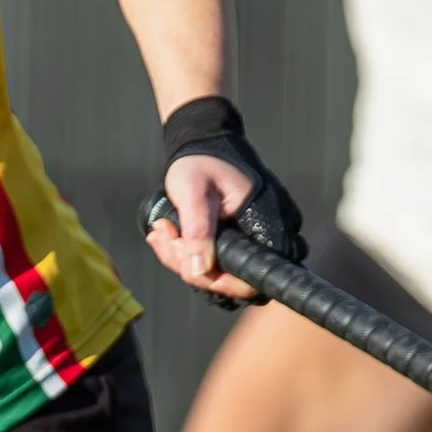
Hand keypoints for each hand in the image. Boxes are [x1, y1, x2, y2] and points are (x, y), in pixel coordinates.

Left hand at [145, 149, 259, 303]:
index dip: (219, 283)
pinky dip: (184, 254)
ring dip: (182, 259)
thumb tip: (199, 271)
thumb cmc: (202, 164)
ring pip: (214, 275)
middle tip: (166, 235)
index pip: (252, 280)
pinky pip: (208, 264)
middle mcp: (267, 239)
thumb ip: (198, 231)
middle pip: (229, 282)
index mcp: (267, 226)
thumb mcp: (194, 192)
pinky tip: (168, 233)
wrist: (203, 148)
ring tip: (164, 229)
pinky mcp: (233, 246)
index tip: (188, 265)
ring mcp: (250, 244)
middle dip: (190, 266)